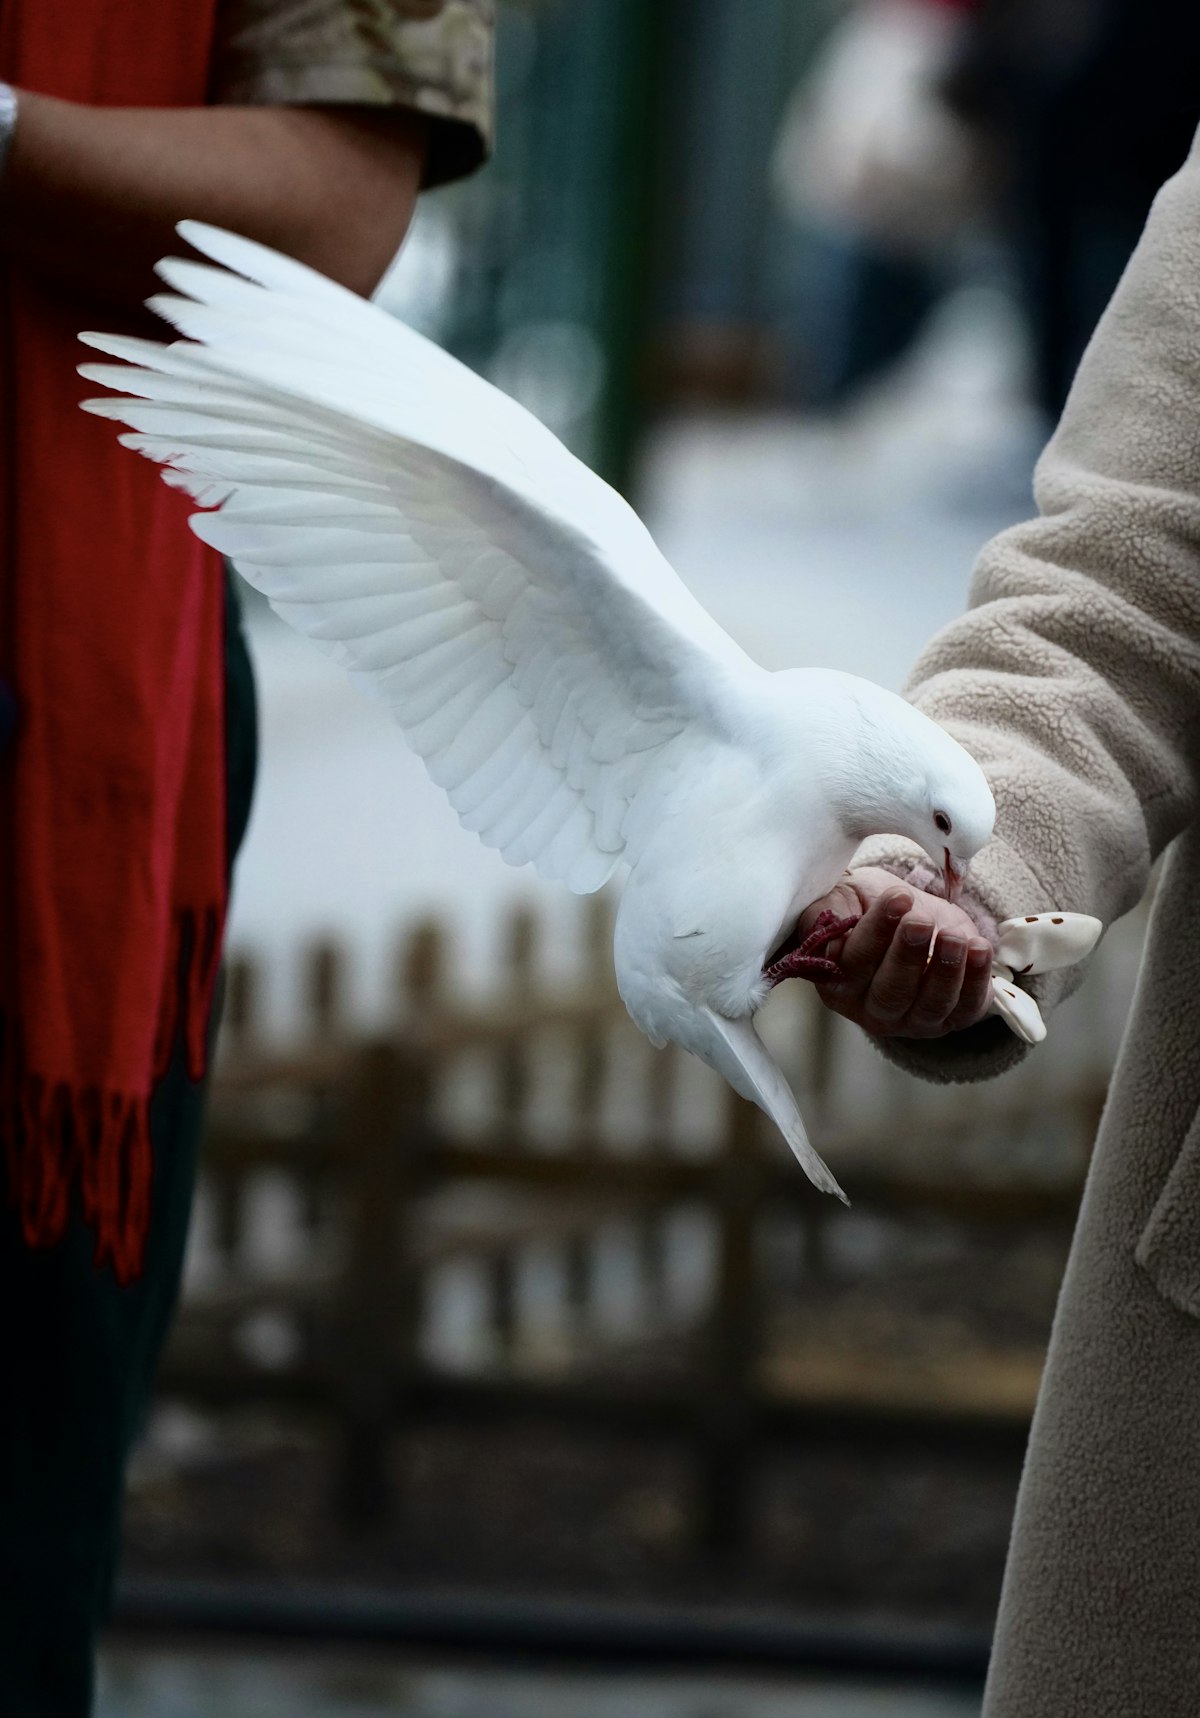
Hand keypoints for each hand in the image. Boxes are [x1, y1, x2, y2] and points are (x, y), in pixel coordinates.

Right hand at [797, 866, 993, 1038]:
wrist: (906, 915)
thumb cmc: (864, 907)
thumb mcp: (839, 900)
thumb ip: (825, 913)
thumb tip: (825, 924)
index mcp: (838, 983)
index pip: (854, 963)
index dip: (875, 931)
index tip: (896, 898)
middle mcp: (873, 1009)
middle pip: (891, 991)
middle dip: (908, 955)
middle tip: (920, 921)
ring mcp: (914, 1019)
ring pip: (931, 1004)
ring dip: (946, 971)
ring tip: (955, 937)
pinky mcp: (951, 1018)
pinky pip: (966, 1007)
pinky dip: (976, 979)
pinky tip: (979, 948)